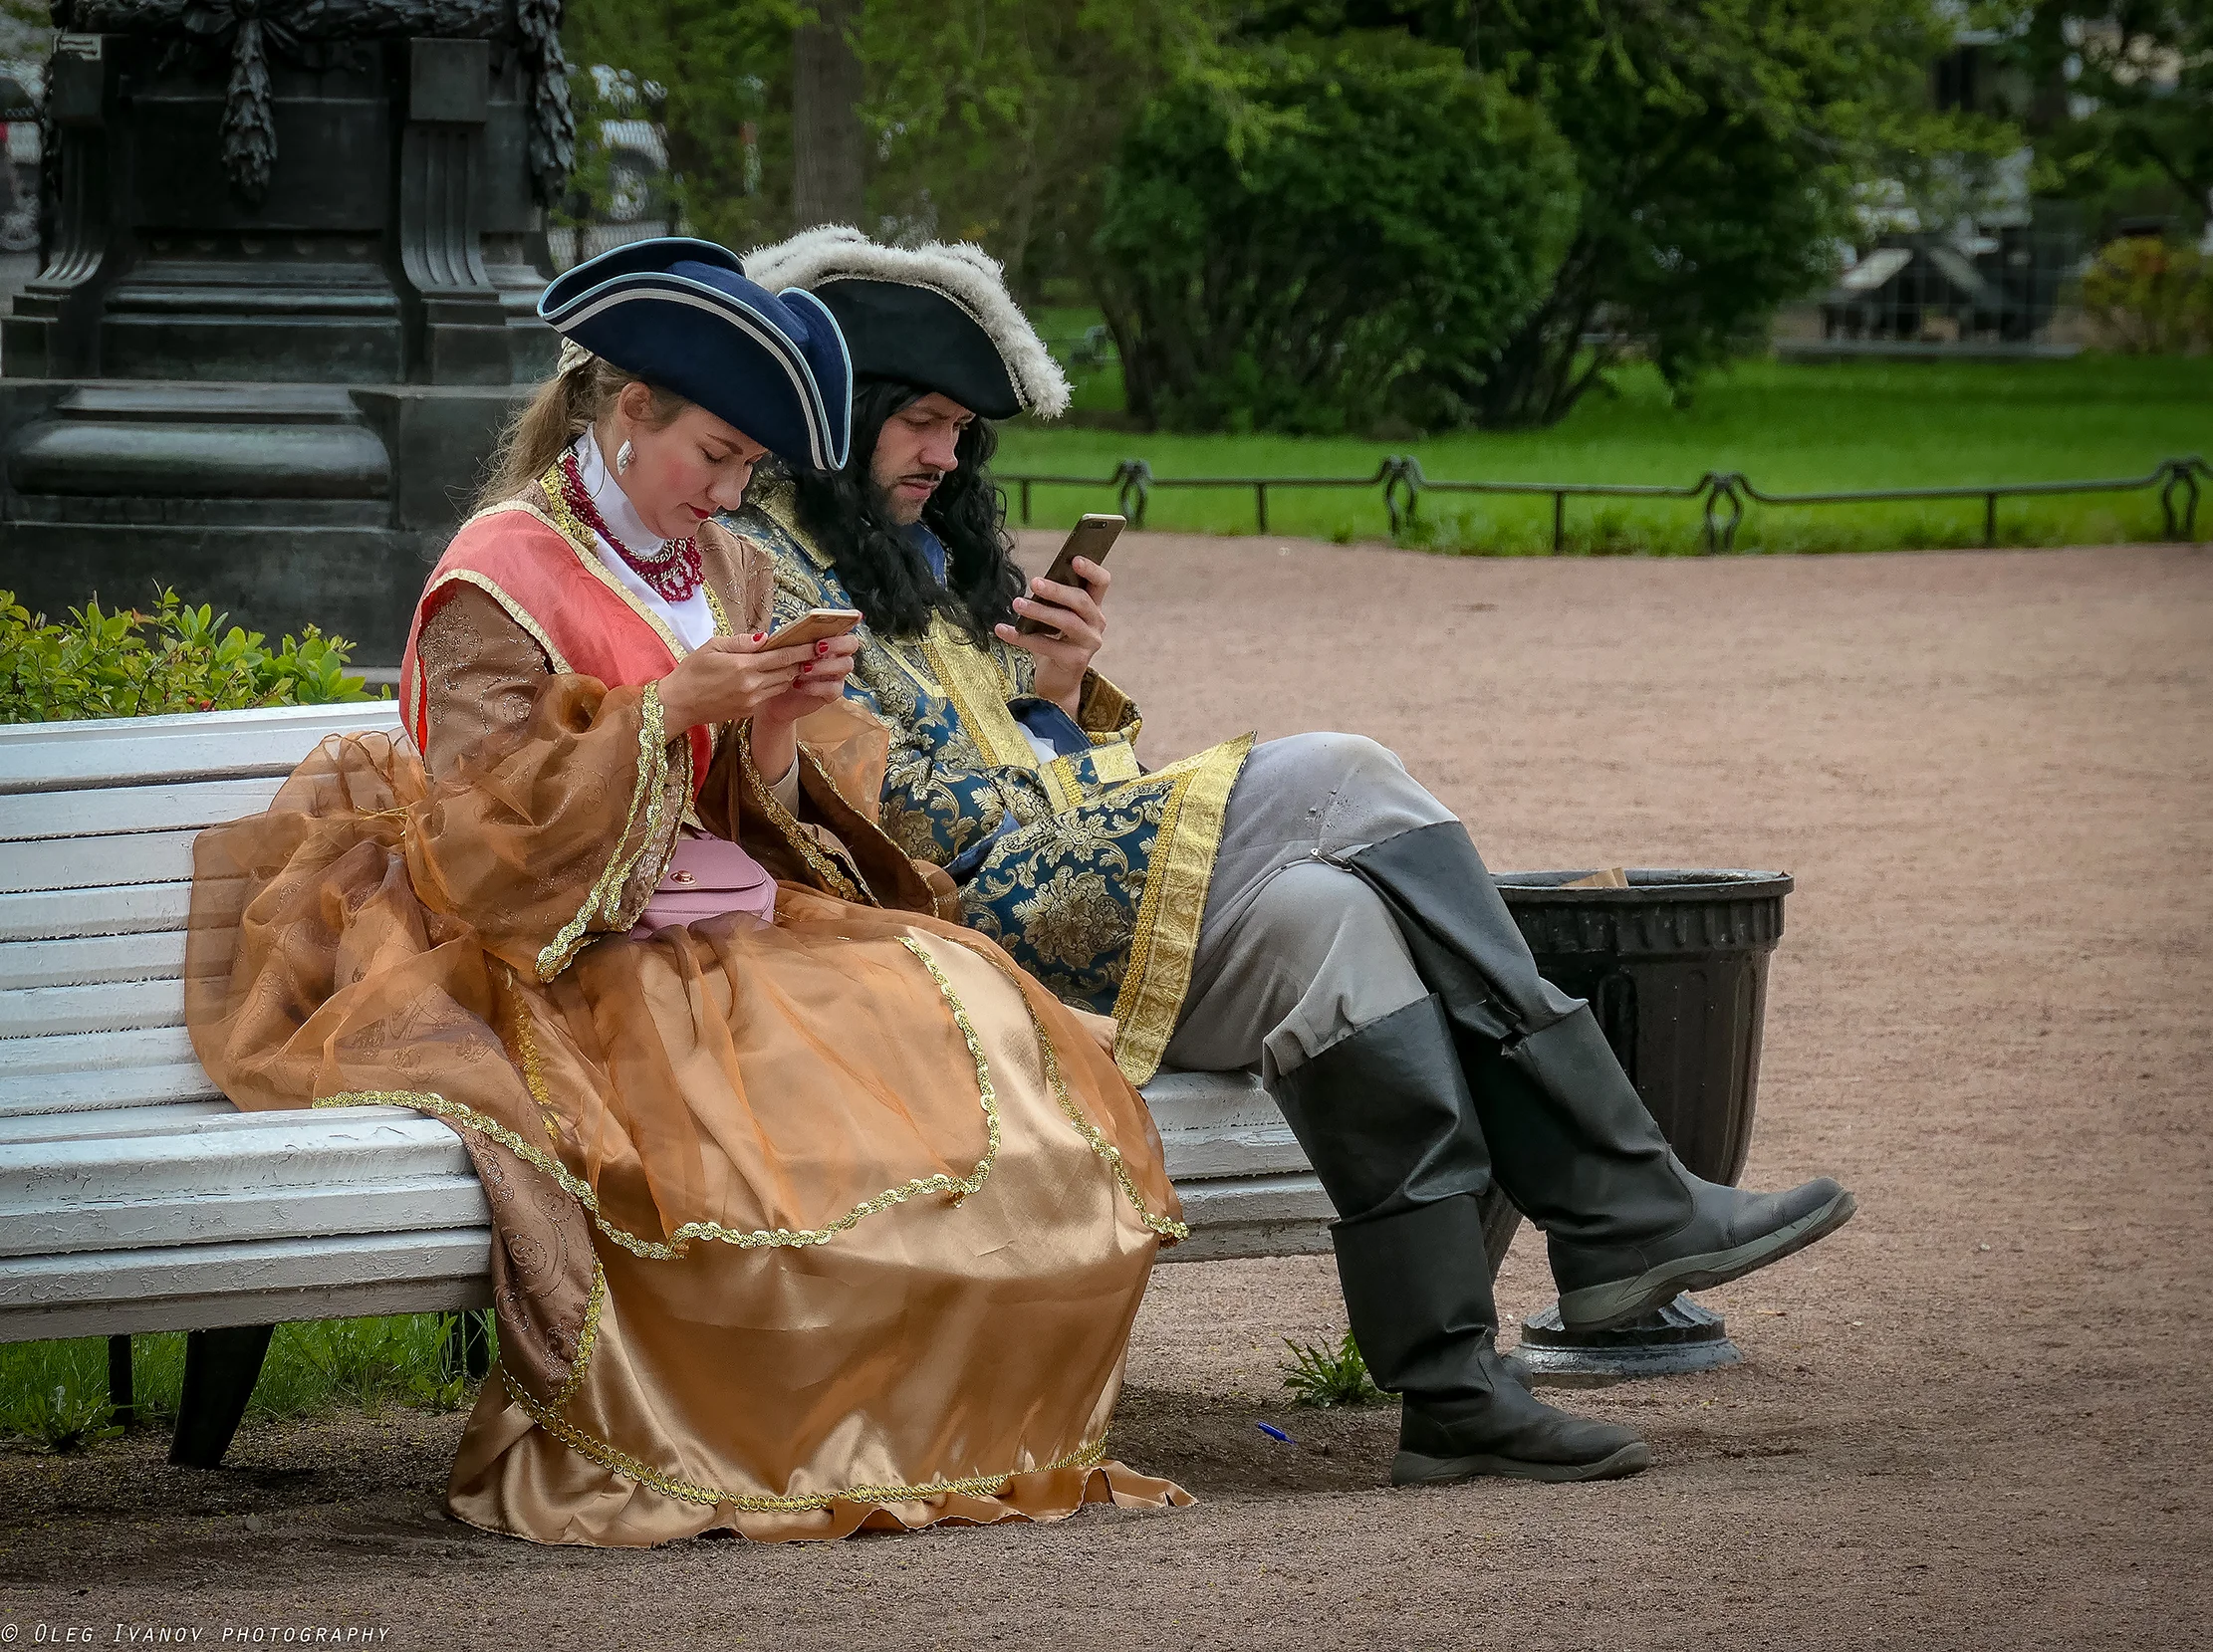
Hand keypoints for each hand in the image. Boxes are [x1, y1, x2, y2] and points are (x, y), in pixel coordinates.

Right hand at [655, 632, 816, 730]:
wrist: (678, 703)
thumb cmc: (692, 671)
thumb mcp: (712, 647)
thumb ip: (741, 642)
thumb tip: (765, 637)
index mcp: (743, 667)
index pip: (782, 656)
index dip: (802, 650)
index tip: (817, 643)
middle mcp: (752, 686)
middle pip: (788, 672)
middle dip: (802, 661)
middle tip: (814, 650)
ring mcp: (751, 701)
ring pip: (782, 685)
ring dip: (791, 674)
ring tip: (799, 661)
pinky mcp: (748, 711)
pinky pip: (770, 695)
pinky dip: (777, 685)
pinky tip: (777, 676)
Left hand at [749, 633, 860, 787]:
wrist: (774, 697)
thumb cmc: (778, 667)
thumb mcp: (778, 650)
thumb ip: (783, 640)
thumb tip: (767, 634)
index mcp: (826, 639)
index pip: (845, 627)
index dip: (848, 621)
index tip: (841, 620)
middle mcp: (836, 655)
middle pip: (851, 644)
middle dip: (836, 644)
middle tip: (816, 648)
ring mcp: (837, 674)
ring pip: (845, 666)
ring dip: (824, 665)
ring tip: (803, 668)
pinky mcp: (832, 693)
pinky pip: (833, 688)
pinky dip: (815, 686)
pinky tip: (798, 684)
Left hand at [995, 556, 1108, 717]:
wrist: (1057, 682)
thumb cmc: (1055, 643)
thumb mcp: (1057, 618)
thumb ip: (1054, 601)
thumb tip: (1036, 581)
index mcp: (1093, 608)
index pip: (1101, 583)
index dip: (1091, 569)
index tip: (1074, 559)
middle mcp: (1096, 624)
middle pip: (1081, 601)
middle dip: (1057, 590)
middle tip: (1034, 583)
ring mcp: (1088, 643)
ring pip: (1066, 621)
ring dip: (1039, 611)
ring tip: (1017, 604)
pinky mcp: (1075, 661)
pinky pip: (1047, 645)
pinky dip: (1022, 637)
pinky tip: (1003, 630)